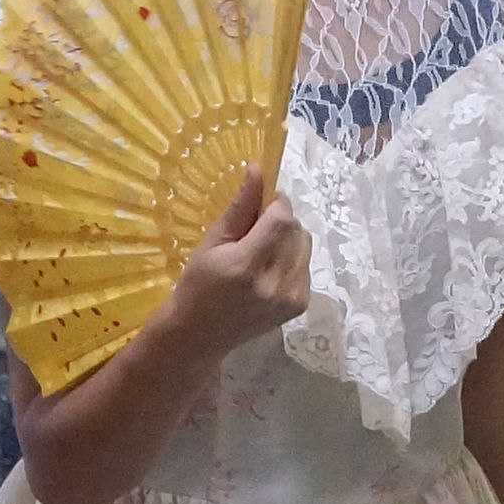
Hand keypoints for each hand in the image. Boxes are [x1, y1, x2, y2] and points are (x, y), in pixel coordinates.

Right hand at [163, 168, 314, 354]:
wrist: (200, 335)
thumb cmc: (198, 284)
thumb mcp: (212, 241)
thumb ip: (239, 206)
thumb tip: (258, 168)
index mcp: (247, 266)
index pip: (281, 218)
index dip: (274, 204)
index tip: (259, 206)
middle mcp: (275, 284)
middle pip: (297, 229)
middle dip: (280, 221)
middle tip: (255, 231)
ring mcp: (291, 298)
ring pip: (306, 244)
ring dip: (288, 239)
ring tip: (261, 251)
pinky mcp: (300, 305)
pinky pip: (305, 265)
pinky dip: (291, 259)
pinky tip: (268, 270)